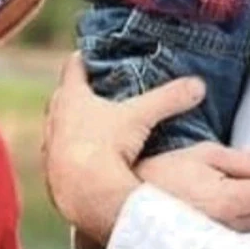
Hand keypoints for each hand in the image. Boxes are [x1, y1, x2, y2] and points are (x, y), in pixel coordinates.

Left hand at [41, 54, 206, 243]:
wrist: (84, 195)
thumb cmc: (106, 146)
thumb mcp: (141, 117)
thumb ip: (169, 99)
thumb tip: (198, 85)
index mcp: (72, 98)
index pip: (74, 67)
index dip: (84, 58)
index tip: (91, 53)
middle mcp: (55, 119)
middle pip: (63, 96)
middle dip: (78, 91)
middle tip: (95, 89)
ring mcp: (51, 147)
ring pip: (59, 127)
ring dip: (72, 125)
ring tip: (91, 125)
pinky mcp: (52, 173)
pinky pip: (60, 156)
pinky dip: (72, 153)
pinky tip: (86, 160)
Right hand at [135, 142, 249, 230]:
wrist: (122, 209)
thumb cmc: (161, 177)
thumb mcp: (205, 155)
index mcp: (229, 201)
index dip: (248, 183)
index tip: (225, 180)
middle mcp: (228, 232)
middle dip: (242, 203)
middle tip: (210, 194)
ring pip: (245, 234)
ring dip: (233, 222)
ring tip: (201, 211)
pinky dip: (221, 240)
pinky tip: (199, 231)